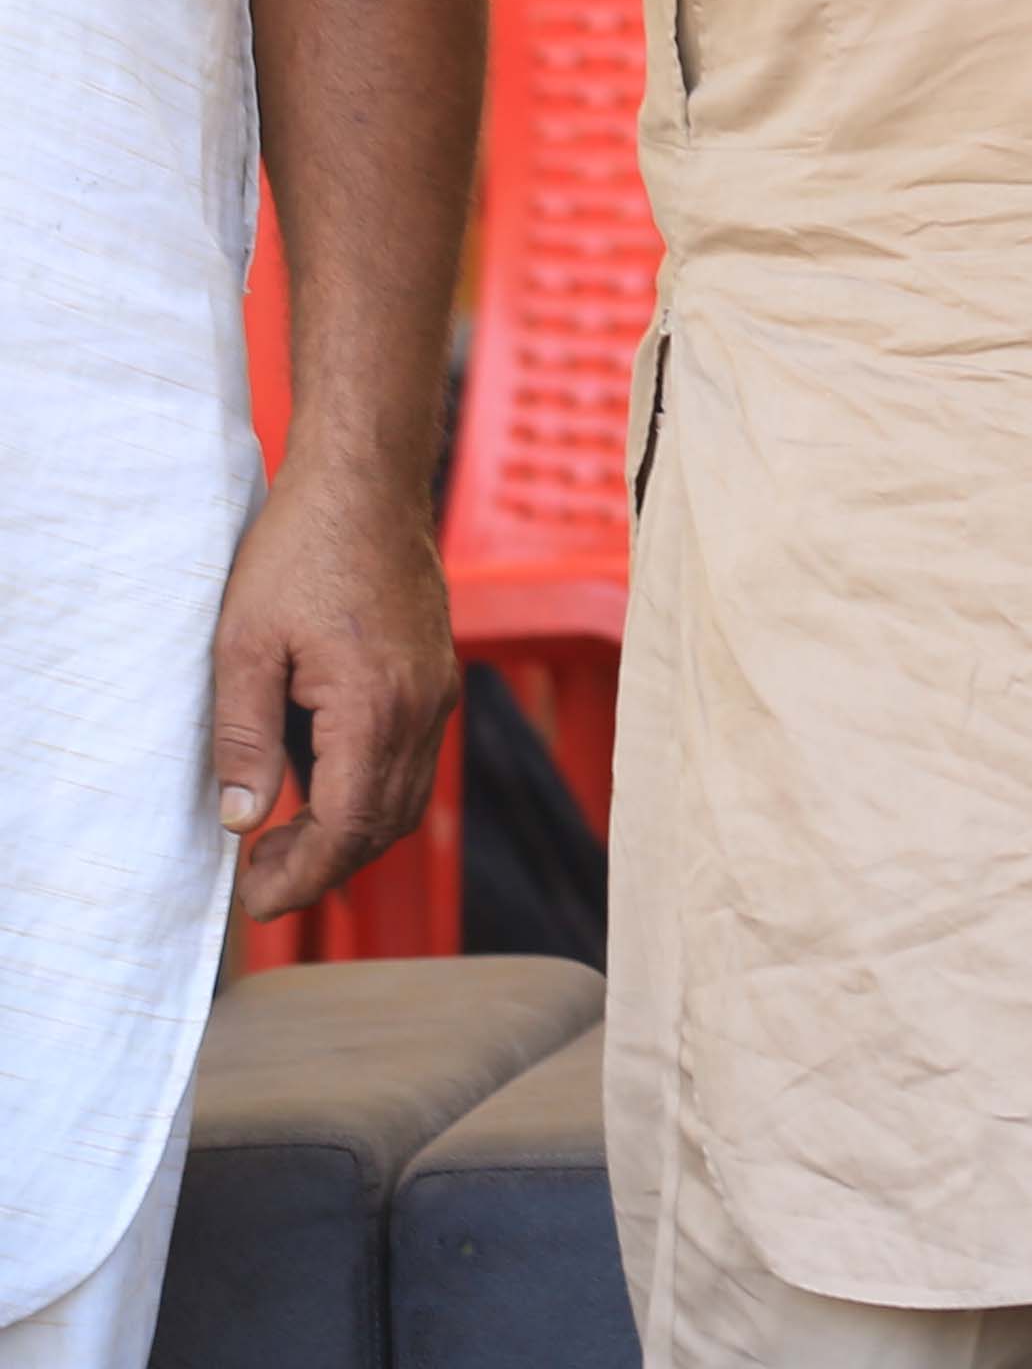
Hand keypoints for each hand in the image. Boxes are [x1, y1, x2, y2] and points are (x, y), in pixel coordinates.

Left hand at [207, 460, 454, 919]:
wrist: (368, 485)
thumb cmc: (300, 554)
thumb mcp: (243, 646)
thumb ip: (243, 738)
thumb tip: (241, 819)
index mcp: (375, 706)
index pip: (349, 827)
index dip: (302, 875)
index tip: (254, 898)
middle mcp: (422, 707)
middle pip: (385, 826)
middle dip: (325, 867)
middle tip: (260, 881)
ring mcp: (438, 691)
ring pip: (406, 797)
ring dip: (350, 834)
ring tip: (284, 841)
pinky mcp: (437, 676)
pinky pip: (413, 758)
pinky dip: (371, 792)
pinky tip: (320, 781)